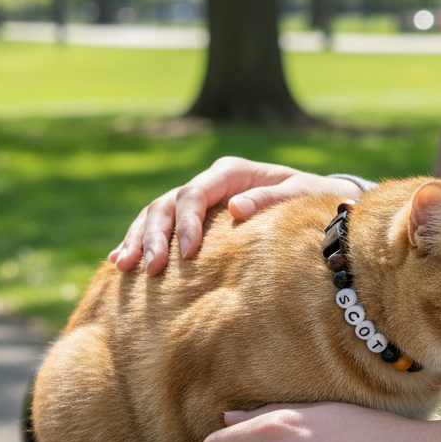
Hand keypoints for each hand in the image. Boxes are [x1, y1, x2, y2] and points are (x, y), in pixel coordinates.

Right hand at [108, 156, 363, 274]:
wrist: (320, 210)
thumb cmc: (313, 202)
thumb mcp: (302, 197)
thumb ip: (271, 199)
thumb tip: (236, 208)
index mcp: (233, 173)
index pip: (196, 193)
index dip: (187, 221)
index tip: (188, 252)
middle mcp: (211, 184)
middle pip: (168, 204)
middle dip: (154, 235)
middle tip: (149, 268)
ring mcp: (199, 204)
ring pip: (156, 215)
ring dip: (138, 240)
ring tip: (124, 267)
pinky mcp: (194, 223)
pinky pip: (159, 230)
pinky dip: (138, 243)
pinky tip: (119, 264)